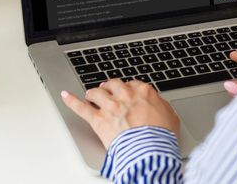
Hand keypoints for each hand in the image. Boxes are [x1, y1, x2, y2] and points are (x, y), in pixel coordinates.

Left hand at [61, 79, 179, 148]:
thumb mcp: (171, 117)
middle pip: (113, 84)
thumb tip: (159, 103)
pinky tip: (65, 96)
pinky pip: (81, 107)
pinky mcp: (98, 119)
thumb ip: (162, 106)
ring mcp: (110, 106)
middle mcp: (125, 95)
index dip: (128, 89)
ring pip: (96, 92)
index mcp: (143, 92)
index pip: (132, 84)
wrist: (150, 151)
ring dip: (93, 93)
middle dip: (110, 87)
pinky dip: (72, 101)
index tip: (127, 92)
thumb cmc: (162, 137)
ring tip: (91, 95)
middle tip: (108, 89)